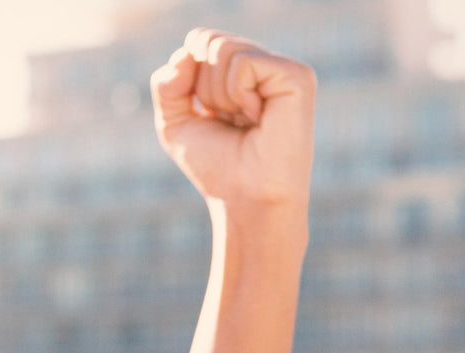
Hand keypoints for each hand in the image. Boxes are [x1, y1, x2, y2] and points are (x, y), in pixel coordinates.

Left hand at [151, 28, 315, 207]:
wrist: (244, 200)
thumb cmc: (216, 168)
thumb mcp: (175, 124)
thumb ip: (167, 84)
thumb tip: (185, 53)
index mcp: (240, 72)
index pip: (199, 40)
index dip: (187, 78)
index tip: (209, 115)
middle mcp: (263, 66)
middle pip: (207, 41)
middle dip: (202, 89)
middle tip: (229, 121)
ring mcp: (282, 69)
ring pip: (223, 49)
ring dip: (219, 96)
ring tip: (245, 122)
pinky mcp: (297, 76)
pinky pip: (243, 63)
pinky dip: (237, 95)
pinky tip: (258, 118)